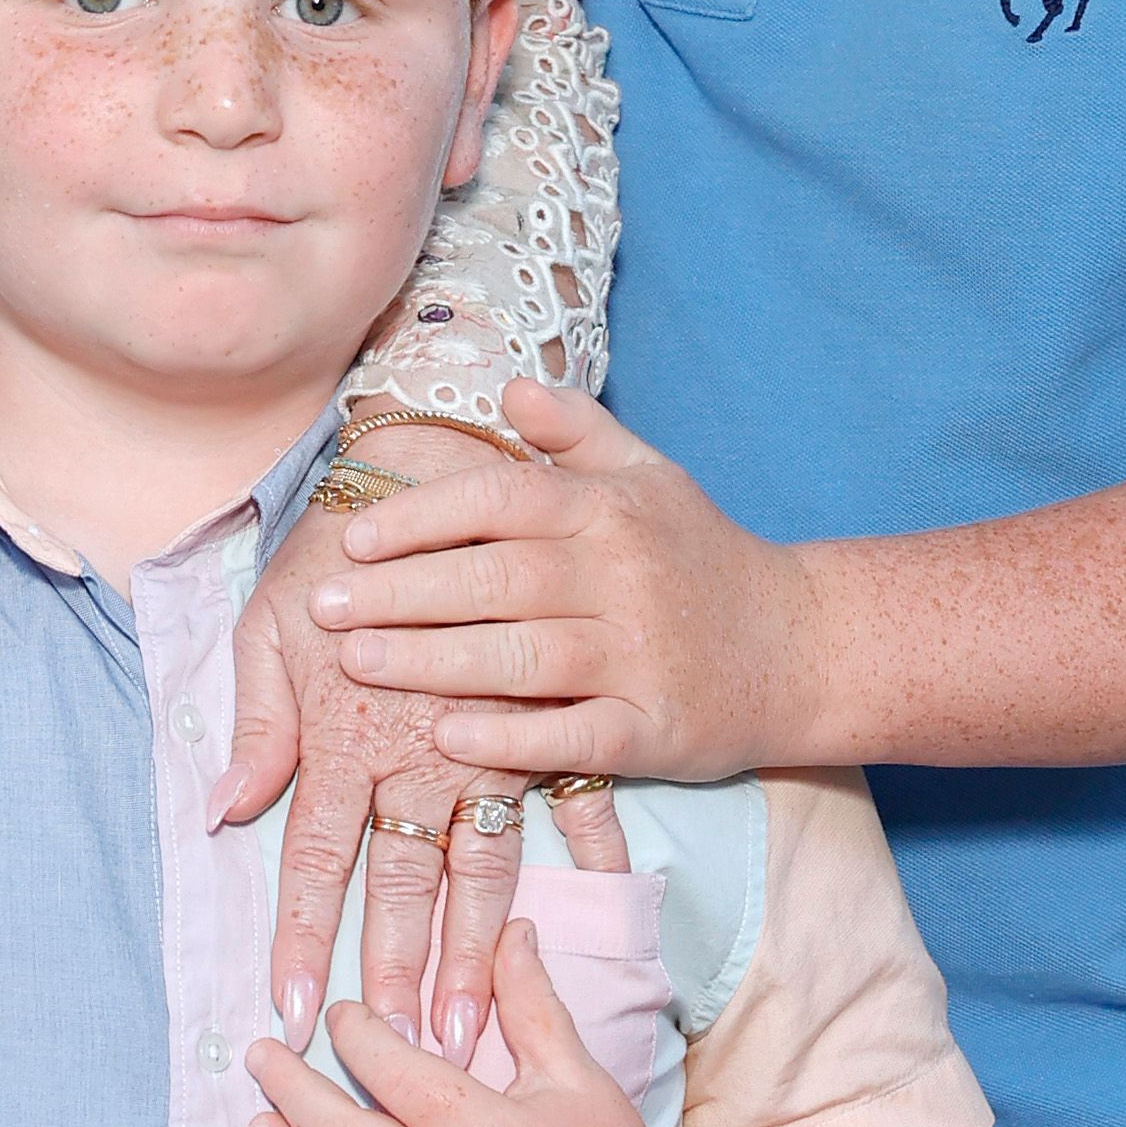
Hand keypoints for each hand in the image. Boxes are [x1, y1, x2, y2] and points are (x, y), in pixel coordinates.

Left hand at [227, 431, 632, 1065]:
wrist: (424, 469)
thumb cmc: (331, 551)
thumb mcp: (266, 623)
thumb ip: (253, 721)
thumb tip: (224, 810)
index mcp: (343, 735)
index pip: (316, 859)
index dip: (302, 938)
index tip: (295, 1012)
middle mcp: (417, 752)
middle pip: (404, 885)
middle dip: (400, 974)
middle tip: (406, 1058)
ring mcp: (487, 740)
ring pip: (483, 866)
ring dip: (477, 948)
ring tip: (476, 1026)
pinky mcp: (542, 716)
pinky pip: (574, 795)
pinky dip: (590, 852)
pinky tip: (603, 910)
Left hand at [310, 382, 827, 793]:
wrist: (802, 648)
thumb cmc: (701, 557)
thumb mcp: (650, 475)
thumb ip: (575, 432)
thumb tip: (508, 388)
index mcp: (607, 511)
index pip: (498, 502)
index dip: (419, 518)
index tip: (350, 538)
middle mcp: (622, 578)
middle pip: (494, 582)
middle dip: (399, 594)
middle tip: (323, 608)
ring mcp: (641, 656)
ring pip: (520, 659)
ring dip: (431, 663)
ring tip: (357, 665)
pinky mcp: (657, 729)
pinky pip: (571, 734)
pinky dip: (508, 738)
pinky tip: (446, 738)